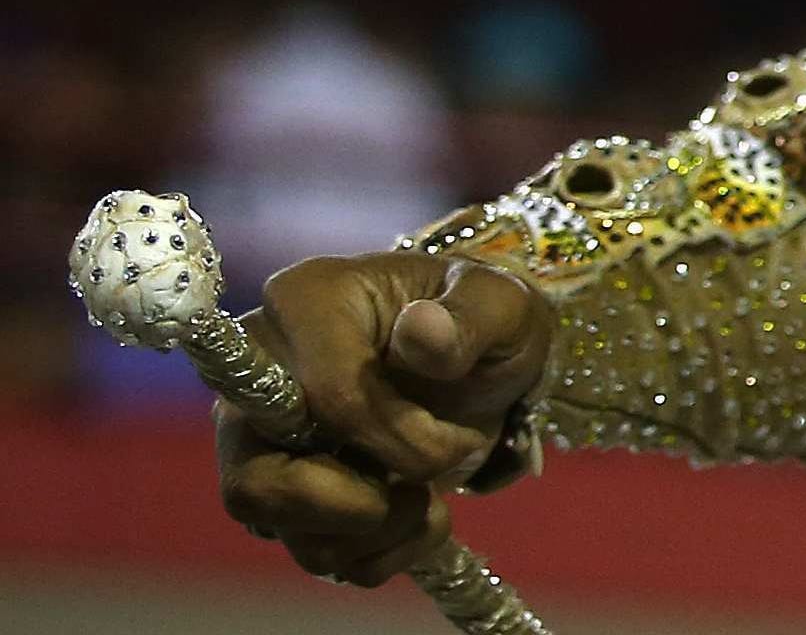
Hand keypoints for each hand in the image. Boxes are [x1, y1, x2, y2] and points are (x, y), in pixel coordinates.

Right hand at [215, 251, 552, 586]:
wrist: (481, 361)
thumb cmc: (482, 321)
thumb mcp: (500, 305)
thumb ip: (470, 316)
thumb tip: (422, 332)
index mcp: (305, 300)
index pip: (329, 397)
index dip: (400, 438)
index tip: (461, 440)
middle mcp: (257, 368)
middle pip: (261, 478)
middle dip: (362, 504)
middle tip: (428, 488)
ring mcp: (255, 435)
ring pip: (275, 523)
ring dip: (375, 531)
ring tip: (431, 500)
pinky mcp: (277, 487)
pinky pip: (307, 550)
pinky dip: (376, 555)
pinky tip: (420, 517)